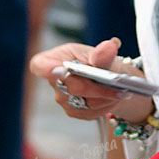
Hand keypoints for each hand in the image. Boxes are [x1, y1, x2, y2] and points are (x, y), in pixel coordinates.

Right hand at [29, 38, 152, 121]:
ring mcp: (61, 98)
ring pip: (85, 102)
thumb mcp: (100, 54)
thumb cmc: (98, 62)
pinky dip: (105, 106)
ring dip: (106, 97)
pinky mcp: (72, 111)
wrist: (107, 78)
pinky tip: (112, 98)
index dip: (46, 69)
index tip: (58, 69)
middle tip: (119, 87)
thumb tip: (110, 46)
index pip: (39, 65)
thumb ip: (102, 53)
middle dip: (98, 87)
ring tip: (119, 91)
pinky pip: (90, 112)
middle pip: (72, 87)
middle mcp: (53, 81)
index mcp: (54, 59)